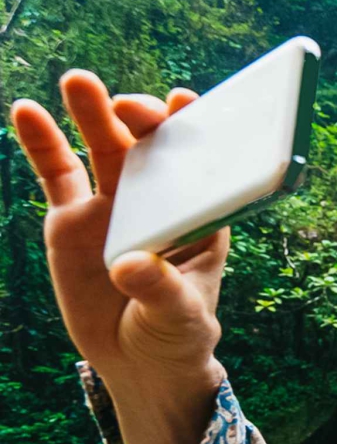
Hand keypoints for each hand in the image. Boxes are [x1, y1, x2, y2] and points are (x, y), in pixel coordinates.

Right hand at [10, 70, 225, 387]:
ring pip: (104, 148)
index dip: (195, 130)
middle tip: (126, 105)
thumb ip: (160, 290)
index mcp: (200, 215)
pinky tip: (26, 110)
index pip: (202, 165)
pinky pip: (56, 173)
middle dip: (141, 118)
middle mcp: (158, 199)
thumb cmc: (177, 334)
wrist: (139, 363)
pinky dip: (42, 141)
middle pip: (151, 147)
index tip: (184, 102)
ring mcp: (114, 204)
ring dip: (92, 112)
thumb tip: (129, 265)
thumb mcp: (179, 317)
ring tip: (78, 80)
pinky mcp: (73, 219)